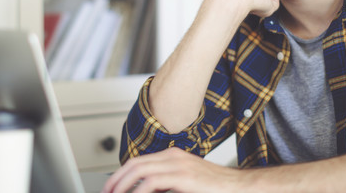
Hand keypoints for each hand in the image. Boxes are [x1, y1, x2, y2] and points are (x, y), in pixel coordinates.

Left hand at [102, 148, 240, 192]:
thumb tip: (145, 191)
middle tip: (107, 192)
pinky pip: (154, 182)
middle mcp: (173, 157)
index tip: (111, 187)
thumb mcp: (184, 183)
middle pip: (135, 163)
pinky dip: (140, 191)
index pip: (138, 161)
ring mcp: (179, 165)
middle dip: (116, 179)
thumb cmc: (214, 187)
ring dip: (123, 185)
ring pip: (140, 170)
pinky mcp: (184, 177)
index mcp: (172, 156)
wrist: (238, 187)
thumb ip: (165, 184)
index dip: (121, 174)